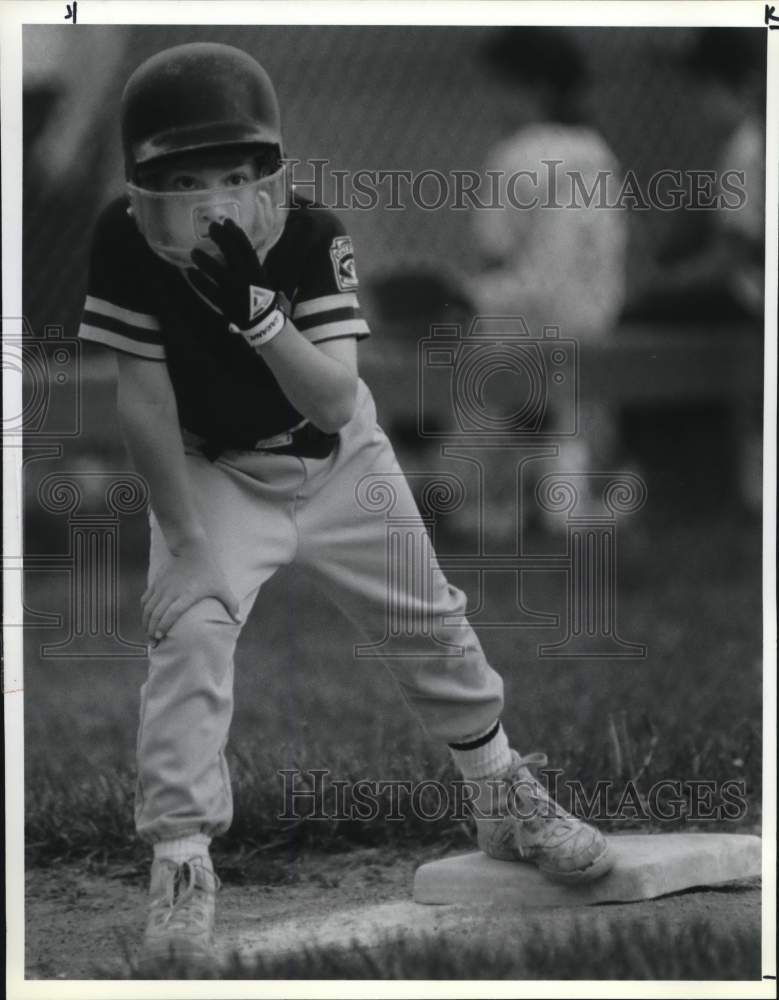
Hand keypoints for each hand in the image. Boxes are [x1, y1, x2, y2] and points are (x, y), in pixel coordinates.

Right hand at [141, 537, 239, 640]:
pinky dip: (144, 611)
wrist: (192, 549)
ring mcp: (162, 587)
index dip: (163, 625)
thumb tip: (239, 621)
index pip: (171, 613)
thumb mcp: (222, 586)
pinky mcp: (157, 582)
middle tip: (153, 642)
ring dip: (146, 623)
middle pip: (156, 614)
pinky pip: (146, 600)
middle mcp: (171, 591)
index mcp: (187, 594)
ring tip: (148, 634)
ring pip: (148, 608)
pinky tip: (147, 619)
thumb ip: (231, 604)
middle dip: (152, 630)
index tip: (160, 637)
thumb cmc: (209, 570)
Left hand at [188, 219, 284, 348]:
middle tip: (211, 228)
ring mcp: (233, 289)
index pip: (245, 246)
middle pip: (231, 252)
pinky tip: (190, 272)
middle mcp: (244, 276)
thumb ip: (248, 264)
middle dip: (220, 238)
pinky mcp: (224, 302)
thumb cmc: (260, 298)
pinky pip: (208, 289)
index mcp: (255, 269)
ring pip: (216, 271)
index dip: (236, 232)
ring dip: (204, 260)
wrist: (262, 322)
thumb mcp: (259, 277)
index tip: (227, 221)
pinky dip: (198, 281)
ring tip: (193, 252)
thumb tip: (236, 246)